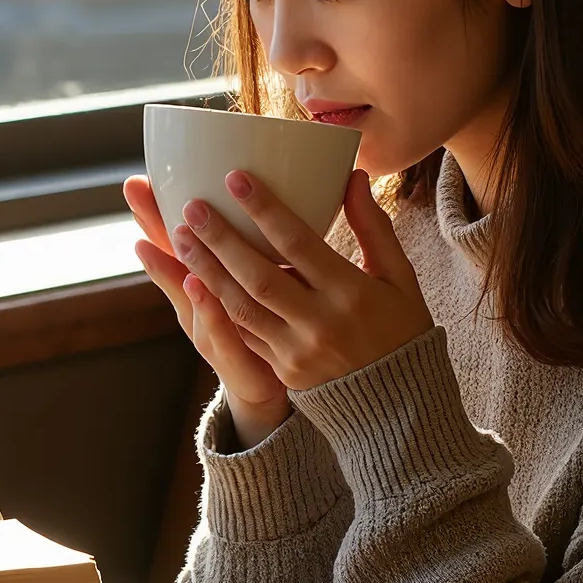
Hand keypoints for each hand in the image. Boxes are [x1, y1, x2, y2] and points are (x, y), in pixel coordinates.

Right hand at [125, 174, 289, 445]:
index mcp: (200, 286)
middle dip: (153, 225)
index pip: (172, 245)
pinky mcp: (235, 362)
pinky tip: (197, 287)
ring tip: (162, 233)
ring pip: (187, 297)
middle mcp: (197, 309)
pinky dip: (208, 311)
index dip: (154, 215)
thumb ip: (253, 241)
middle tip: (133, 189)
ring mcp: (211, 335)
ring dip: (173, 265)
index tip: (136, 180)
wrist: (272, 390)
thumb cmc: (264, 329)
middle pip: (169, 262)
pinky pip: (219, 335)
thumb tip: (252, 187)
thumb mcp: (249, 283)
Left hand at [166, 169, 433, 392]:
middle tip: (191, 207)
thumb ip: (374, 227)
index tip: (235, 179)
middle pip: (260, 275)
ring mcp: (297, 350)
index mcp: (352, 293)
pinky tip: (194, 281)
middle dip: (221, 240)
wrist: (399, 405)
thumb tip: (352, 176)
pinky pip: (243, 334)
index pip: (300, 243)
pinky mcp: (282, 370)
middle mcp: (320, 323)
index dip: (265, 210)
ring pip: (241, 307)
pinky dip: (216, 307)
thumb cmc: (402, 330)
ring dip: (207, 271)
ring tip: (180, 239)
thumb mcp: (400, 277)